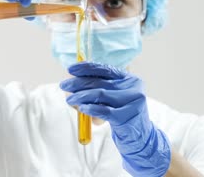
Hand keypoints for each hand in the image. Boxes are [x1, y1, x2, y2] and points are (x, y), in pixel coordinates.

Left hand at [60, 62, 170, 176]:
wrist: (140, 136)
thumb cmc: (122, 114)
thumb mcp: (115, 97)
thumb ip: (100, 87)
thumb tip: (73, 79)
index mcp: (129, 78)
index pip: (105, 68)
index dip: (86, 68)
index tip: (70, 69)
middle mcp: (133, 87)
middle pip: (99, 82)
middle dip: (78, 83)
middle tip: (64, 85)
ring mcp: (131, 101)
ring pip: (100, 94)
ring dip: (80, 96)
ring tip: (69, 99)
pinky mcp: (126, 116)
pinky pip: (103, 110)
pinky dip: (90, 108)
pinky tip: (81, 108)